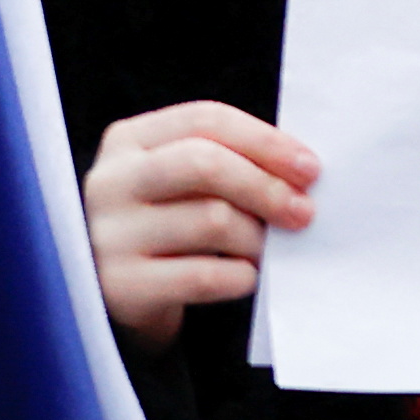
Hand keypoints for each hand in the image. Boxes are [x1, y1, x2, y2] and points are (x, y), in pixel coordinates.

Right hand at [87, 96, 315, 345]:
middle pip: (205, 164)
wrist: (114, 299)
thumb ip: (228, 163)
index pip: (205, 120)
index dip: (265, 140)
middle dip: (267, 187)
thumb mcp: (180, 183)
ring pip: (211, 220)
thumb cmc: (166, 225)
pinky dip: (239, 276)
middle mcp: (110, 183)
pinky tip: (246, 277)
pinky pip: (202, 276)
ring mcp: (109, 236)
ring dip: (257, 237)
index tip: (310, 168)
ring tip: (268, 249)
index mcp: (128, 141)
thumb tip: (302, 173)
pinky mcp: (119, 287)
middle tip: (304, 212)